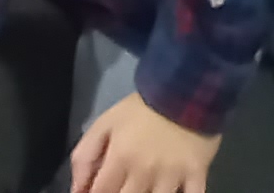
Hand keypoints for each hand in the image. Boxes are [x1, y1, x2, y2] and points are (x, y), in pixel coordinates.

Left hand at [72, 94, 220, 192]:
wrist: (184, 90)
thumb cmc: (141, 109)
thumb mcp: (105, 124)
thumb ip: (85, 157)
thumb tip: (77, 191)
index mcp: (120, 158)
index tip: (100, 190)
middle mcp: (145, 172)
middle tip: (123, 185)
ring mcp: (172, 176)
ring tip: (144, 187)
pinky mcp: (197, 174)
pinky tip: (174, 192)